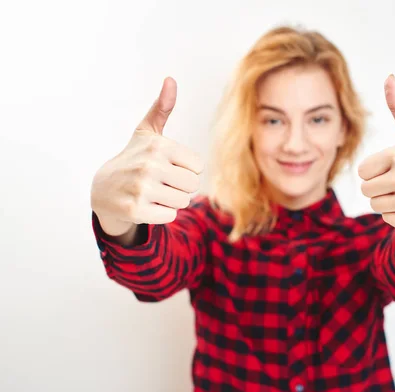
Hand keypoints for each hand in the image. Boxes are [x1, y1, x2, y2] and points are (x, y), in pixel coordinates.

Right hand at [90, 77, 203, 235]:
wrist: (103, 188)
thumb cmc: (134, 157)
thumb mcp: (147, 132)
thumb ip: (162, 108)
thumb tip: (170, 79)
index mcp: (159, 146)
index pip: (198, 167)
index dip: (186, 169)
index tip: (167, 166)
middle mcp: (149, 165)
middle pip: (193, 185)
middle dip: (180, 187)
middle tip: (160, 182)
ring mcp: (141, 188)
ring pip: (183, 202)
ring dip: (171, 201)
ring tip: (153, 193)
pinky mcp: (135, 210)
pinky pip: (169, 216)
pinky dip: (161, 214)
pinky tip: (145, 205)